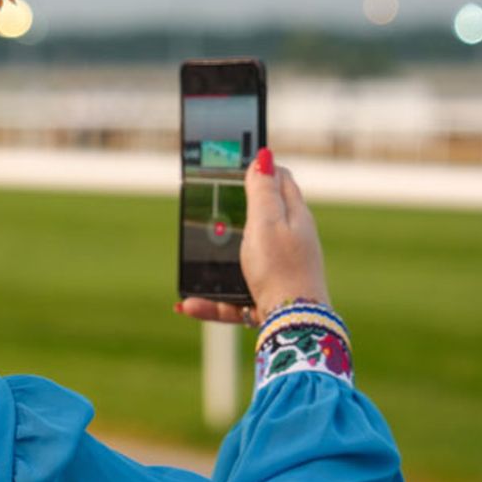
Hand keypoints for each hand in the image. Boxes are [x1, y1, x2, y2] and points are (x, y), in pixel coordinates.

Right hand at [177, 148, 329, 324]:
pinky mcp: (268, 297)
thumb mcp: (266, 222)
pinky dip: (212, 300)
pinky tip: (187, 304)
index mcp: (294, 217)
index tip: (234, 163)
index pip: (282, 180)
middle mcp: (291, 242)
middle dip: (235, 213)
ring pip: (243, 258)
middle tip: (209, 209)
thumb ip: (262, 190)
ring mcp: (280, 270)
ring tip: (192, 261)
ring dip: (218, 260)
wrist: (293, 325)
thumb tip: (264, 155)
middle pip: (263, 217)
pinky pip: (234, 296)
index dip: (261, 168)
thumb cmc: (280, 269)